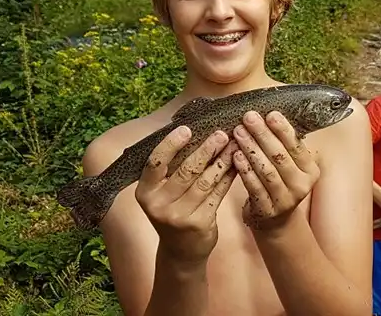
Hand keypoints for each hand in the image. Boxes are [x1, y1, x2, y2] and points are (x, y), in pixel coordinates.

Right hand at [134, 125, 239, 265]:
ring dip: (221, 161)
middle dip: (206, 150)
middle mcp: (159, 205)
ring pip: (205, 181)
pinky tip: (236, 164)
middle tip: (221, 134)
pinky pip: (217, 193)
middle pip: (185, 171)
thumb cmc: (173, 211)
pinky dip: (228, 177)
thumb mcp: (163, 193)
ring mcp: (179, 216)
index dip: (170, 144)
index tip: (186, 129)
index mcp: (145, 192)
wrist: (180, 251)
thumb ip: (172, 168)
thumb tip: (195, 132)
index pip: (155, 163)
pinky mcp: (199, 223)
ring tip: (233, 145)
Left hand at [232, 110, 319, 231]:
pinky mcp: (268, 210)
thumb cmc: (280, 183)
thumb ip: (283, 145)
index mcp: (310, 170)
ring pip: (267, 171)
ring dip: (251, 149)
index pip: (296, 146)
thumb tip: (266, 115)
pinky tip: (235, 156)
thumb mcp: (290, 166)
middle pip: (280, 156)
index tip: (270, 114)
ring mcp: (285, 200)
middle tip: (248, 118)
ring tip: (239, 133)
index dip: (283, 129)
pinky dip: (245, 170)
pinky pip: (255, 187)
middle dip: (263, 135)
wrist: (276, 221)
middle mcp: (301, 185)